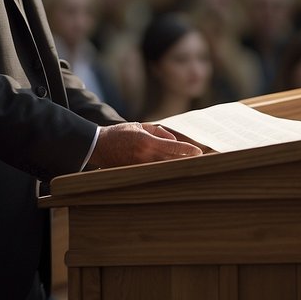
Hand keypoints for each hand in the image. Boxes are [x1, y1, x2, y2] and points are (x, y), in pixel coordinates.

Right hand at [87, 122, 202, 168]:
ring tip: (191, 168)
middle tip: (202, 162)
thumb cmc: (119, 133)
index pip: (173, 147)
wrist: (98, 146)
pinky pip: (154, 172)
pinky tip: (173, 173)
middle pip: (172, 160)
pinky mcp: (136, 173)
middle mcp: (145, 155)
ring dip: (177, 168)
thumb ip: (158, 132)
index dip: (187, 150)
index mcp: (147, 141)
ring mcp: (140, 166)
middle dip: (187, 161)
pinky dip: (164, 172)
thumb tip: (173, 141)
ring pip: (165, 168)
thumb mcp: (139, 126)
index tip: (198, 152)